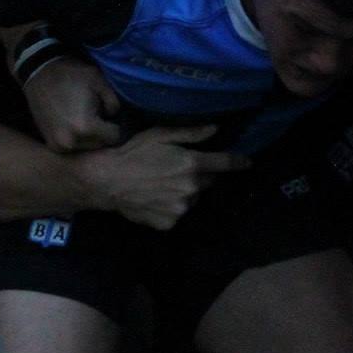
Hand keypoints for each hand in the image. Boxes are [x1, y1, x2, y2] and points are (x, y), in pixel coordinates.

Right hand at [22, 55, 123, 151]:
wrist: (39, 73)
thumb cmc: (72, 75)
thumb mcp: (99, 81)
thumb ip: (114, 103)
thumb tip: (113, 117)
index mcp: (86, 128)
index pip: (114, 137)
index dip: (115, 125)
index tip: (110, 116)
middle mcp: (71, 142)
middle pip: (100, 145)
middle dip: (102, 133)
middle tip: (97, 116)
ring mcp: (58, 146)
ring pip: (87, 148)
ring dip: (90, 138)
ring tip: (84, 119)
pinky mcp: (50, 144)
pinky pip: (73, 148)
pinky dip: (76, 139)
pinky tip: (73, 124)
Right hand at [77, 125, 248, 229]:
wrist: (105, 181)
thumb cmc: (132, 152)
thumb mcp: (160, 134)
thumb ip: (191, 133)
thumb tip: (215, 129)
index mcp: (192, 164)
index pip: (226, 163)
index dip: (239, 161)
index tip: (247, 162)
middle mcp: (192, 189)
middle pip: (207, 182)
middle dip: (199, 175)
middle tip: (177, 168)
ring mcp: (181, 208)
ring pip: (192, 198)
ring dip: (185, 191)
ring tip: (162, 184)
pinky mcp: (169, 223)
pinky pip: (178, 213)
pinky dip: (171, 206)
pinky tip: (155, 198)